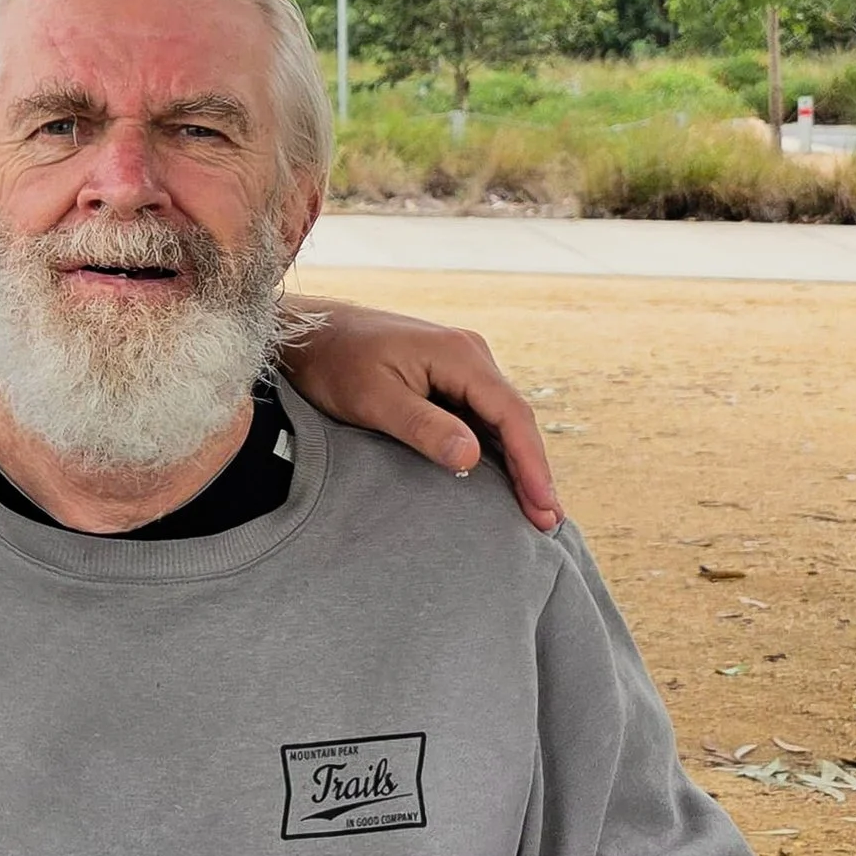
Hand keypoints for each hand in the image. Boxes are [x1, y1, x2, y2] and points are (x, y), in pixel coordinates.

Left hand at [278, 298, 560, 530]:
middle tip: (547, 522)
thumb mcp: (374, 400)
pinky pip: (478, 418)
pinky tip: (500, 480)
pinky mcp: (445, 379)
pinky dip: (493, 450)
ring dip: (517, 463)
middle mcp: (470, 356)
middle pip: (513, 419)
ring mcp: (460, 367)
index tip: (542, 505)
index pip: (511, 414)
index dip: (531, 463)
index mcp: (460, 355)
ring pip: (498, 421)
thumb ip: (423, 427)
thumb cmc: (335, 363)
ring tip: (533, 510)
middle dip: (532, 470)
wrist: (308, 333)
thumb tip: (473, 459)